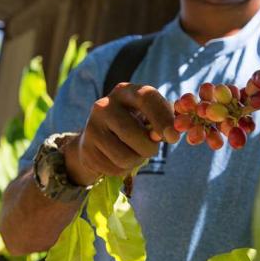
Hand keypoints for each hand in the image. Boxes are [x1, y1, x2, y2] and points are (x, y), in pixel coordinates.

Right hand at [63, 83, 178, 185]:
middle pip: (133, 133)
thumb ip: (163, 120)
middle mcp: (104, 105)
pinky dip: (123, 169)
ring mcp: (92, 127)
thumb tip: (172, 133)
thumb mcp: (147, 115)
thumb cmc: (133, 124)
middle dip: (149, 148)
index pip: (147, 97)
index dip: (162, 117)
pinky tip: (118, 159)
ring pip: (125, 156)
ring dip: (136, 161)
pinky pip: (114, 168)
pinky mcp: (86, 149)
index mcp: (125, 91)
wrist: (98, 139)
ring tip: (133, 153)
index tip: (173, 136)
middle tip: (151, 150)